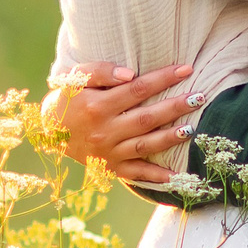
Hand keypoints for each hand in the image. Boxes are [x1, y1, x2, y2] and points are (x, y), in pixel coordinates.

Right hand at [45, 61, 199, 185]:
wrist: (48, 130)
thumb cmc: (67, 97)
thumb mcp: (76, 77)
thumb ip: (101, 71)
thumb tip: (130, 75)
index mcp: (97, 106)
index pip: (137, 89)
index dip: (163, 79)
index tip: (186, 69)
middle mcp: (104, 130)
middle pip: (146, 118)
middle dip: (175, 107)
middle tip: (199, 97)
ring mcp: (108, 152)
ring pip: (144, 145)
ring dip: (169, 139)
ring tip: (191, 130)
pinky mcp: (110, 167)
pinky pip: (135, 174)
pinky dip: (156, 177)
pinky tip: (178, 177)